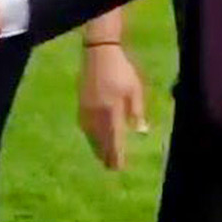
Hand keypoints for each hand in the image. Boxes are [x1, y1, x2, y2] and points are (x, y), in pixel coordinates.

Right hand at [78, 44, 147, 168]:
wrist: (99, 53)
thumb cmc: (121, 70)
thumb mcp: (135, 89)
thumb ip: (137, 111)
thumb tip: (140, 131)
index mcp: (112, 110)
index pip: (114, 139)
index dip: (116, 155)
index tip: (119, 167)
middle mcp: (97, 113)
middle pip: (101, 140)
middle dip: (106, 155)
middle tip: (111, 168)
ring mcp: (86, 108)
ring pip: (90, 134)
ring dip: (96, 147)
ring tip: (101, 157)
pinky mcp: (81, 103)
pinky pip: (84, 125)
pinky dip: (89, 135)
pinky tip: (92, 137)